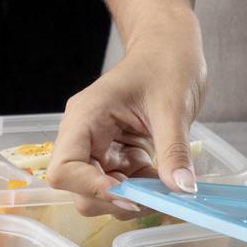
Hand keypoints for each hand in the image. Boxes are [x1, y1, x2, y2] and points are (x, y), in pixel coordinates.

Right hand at [48, 27, 205, 218]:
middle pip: (79, 189)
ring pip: (101, 194)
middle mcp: (86, 136)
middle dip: (115, 200)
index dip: (90, 189)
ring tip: (164, 182)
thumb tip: (182, 189)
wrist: (171, 46)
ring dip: (132, 199)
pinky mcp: (120, 155)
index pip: (63, 169)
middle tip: (154, 196)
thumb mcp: (173, 106)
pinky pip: (124, 187)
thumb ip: (174, 150)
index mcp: (86, 118)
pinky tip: (164, 179)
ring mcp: (102, 148)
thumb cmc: (166, 61)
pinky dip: (144, 192)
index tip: (128, 196)